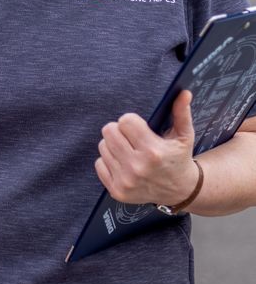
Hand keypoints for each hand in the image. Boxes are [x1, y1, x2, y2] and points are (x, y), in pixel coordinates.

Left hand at [95, 90, 198, 205]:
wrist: (181, 191)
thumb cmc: (179, 158)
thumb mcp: (184, 136)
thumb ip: (181, 113)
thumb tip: (184, 92)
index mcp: (153, 151)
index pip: (124, 121)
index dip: (131, 121)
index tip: (139, 128)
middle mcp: (137, 167)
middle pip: (108, 131)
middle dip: (119, 131)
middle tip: (132, 138)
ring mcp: (126, 181)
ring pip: (102, 146)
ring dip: (114, 146)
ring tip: (130, 151)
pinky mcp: (117, 191)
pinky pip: (99, 163)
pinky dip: (109, 162)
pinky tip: (124, 165)